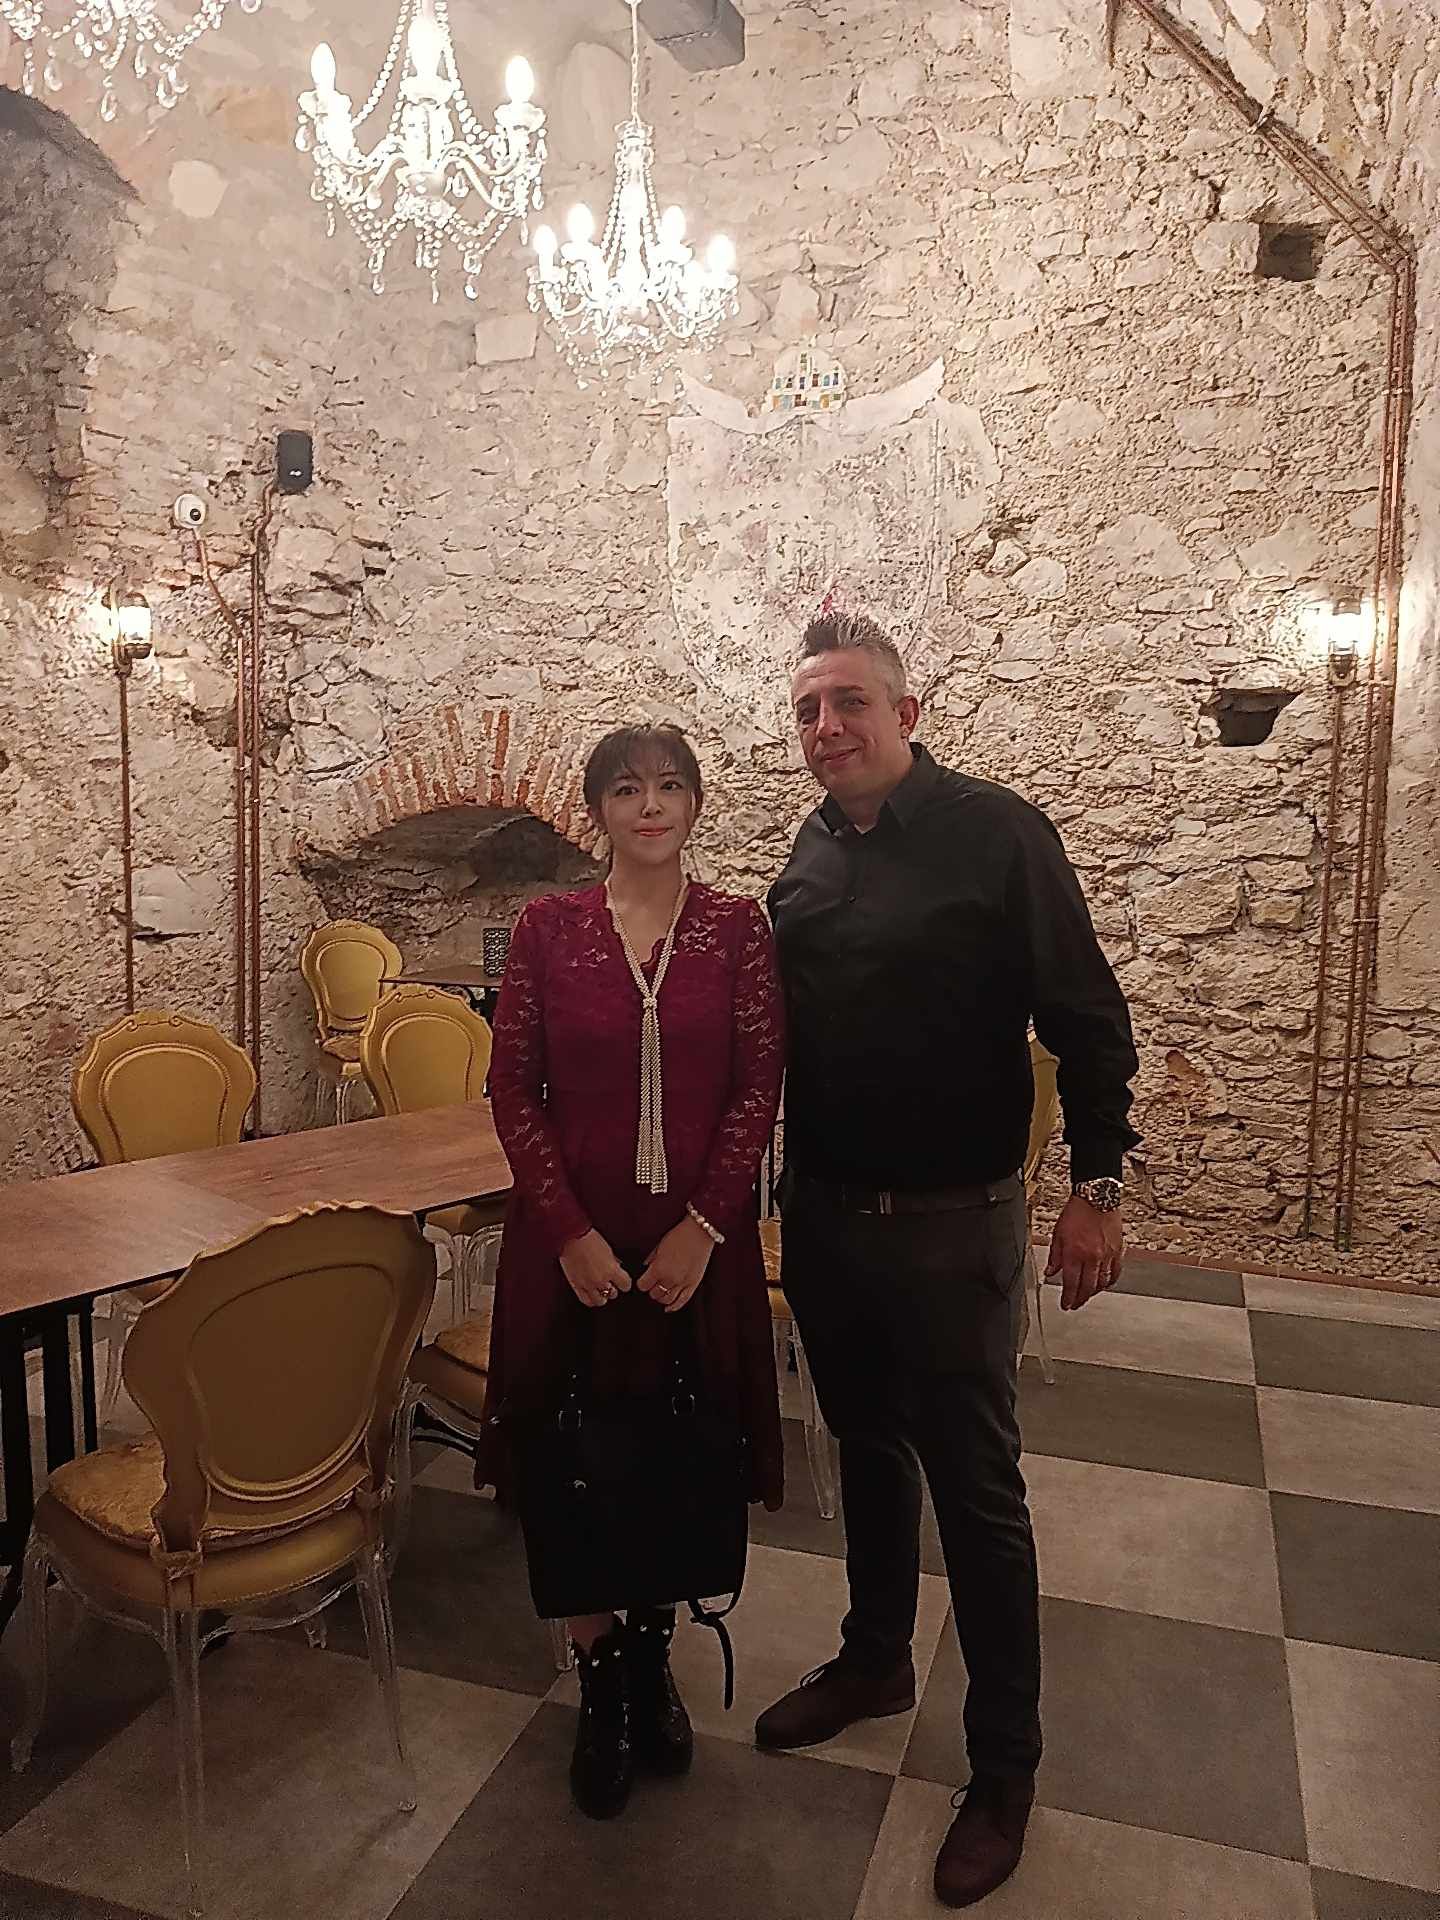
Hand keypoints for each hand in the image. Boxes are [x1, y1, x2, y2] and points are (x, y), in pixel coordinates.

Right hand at [559, 1230, 631, 1308]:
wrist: (571, 1237)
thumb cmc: (589, 1238)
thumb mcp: (608, 1250)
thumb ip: (613, 1262)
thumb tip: (617, 1268)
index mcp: (611, 1269)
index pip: (625, 1285)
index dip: (624, 1283)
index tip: (622, 1281)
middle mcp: (600, 1280)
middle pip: (613, 1294)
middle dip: (612, 1288)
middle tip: (610, 1284)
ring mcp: (587, 1284)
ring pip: (599, 1301)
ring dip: (602, 1296)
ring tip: (600, 1291)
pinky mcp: (576, 1285)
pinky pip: (585, 1300)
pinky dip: (590, 1299)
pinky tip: (591, 1295)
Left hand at [636, 1215, 714, 1313]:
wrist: (699, 1232)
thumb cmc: (679, 1236)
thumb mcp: (659, 1246)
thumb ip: (651, 1259)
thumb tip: (646, 1268)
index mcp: (659, 1269)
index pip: (643, 1286)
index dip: (642, 1283)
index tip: (643, 1279)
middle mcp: (670, 1279)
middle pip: (654, 1294)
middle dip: (651, 1289)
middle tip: (652, 1283)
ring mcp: (683, 1283)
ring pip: (667, 1300)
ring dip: (661, 1297)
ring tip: (661, 1291)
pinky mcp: (693, 1284)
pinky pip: (682, 1301)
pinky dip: (674, 1307)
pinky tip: (668, 1308)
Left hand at [1045, 1196, 1123, 1311]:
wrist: (1096, 1198)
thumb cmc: (1077, 1212)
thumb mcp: (1058, 1234)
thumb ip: (1054, 1256)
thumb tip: (1050, 1272)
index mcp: (1074, 1253)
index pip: (1070, 1283)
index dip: (1067, 1298)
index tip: (1065, 1305)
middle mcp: (1091, 1257)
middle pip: (1087, 1287)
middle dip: (1080, 1299)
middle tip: (1075, 1305)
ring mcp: (1106, 1256)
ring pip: (1102, 1283)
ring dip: (1093, 1292)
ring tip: (1087, 1295)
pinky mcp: (1118, 1251)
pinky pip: (1115, 1273)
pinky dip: (1109, 1281)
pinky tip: (1103, 1284)